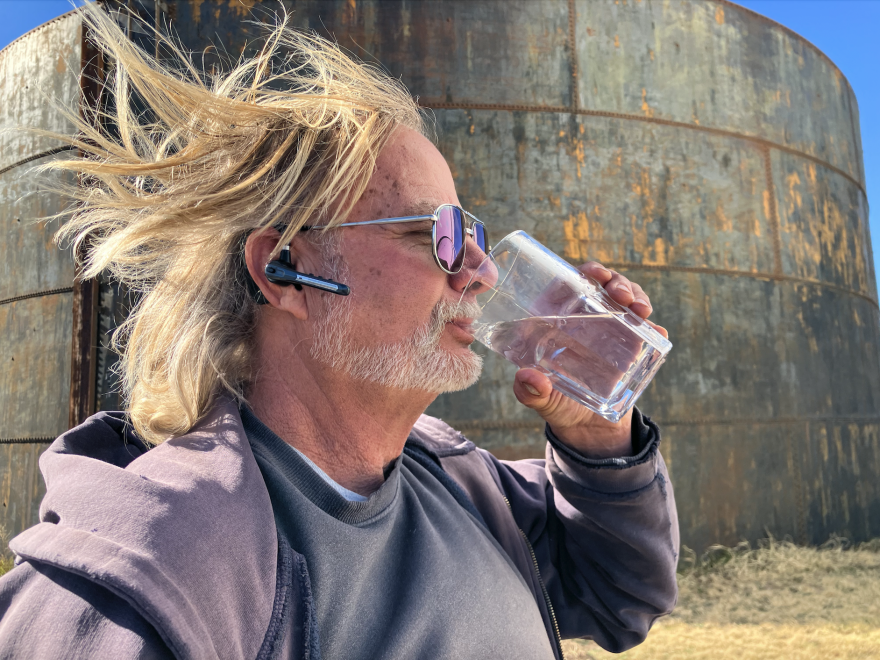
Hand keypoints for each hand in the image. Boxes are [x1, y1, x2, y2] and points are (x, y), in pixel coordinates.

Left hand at [512, 262, 667, 458]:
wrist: (589, 430)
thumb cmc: (558, 406)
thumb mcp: (541, 400)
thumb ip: (530, 393)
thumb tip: (526, 377)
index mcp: (559, 322)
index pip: (572, 284)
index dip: (586, 272)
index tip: (596, 273)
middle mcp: (586, 321)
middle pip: (603, 287)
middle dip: (616, 281)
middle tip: (621, 294)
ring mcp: (612, 332)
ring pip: (626, 302)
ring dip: (637, 297)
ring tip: (641, 310)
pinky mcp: (632, 348)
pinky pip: (646, 330)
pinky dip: (654, 328)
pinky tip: (658, 331)